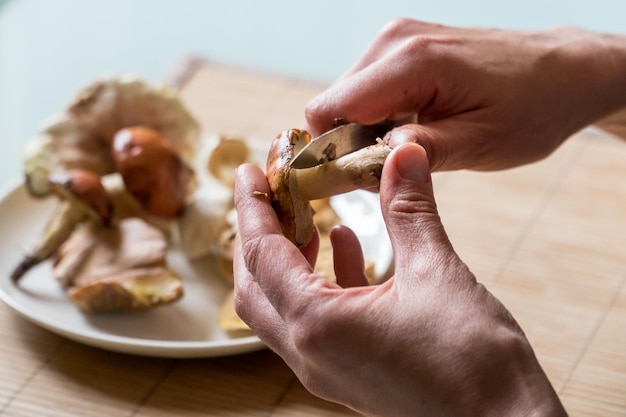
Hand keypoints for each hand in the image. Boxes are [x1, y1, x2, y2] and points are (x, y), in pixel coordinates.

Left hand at [233, 143, 566, 415]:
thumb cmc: (473, 362)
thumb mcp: (437, 273)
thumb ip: (410, 210)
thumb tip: (403, 154)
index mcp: (318, 325)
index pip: (262, 255)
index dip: (253, 207)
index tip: (249, 171)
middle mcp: (310, 353)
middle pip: (256, 287)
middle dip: (258, 236)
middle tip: (273, 193)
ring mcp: (328, 368)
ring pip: (283, 306)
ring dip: (289, 259)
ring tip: (309, 216)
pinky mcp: (351, 373)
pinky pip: (319, 320)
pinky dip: (324, 280)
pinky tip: (349, 247)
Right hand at [305, 19, 625, 170]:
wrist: (565, 71)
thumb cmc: (533, 107)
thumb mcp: (482, 143)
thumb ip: (422, 153)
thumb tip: (367, 162)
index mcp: (411, 62)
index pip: (328, 110)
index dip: (328, 154)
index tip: (348, 184)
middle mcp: (395, 41)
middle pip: (333, 106)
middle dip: (349, 145)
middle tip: (389, 174)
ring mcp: (398, 39)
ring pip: (347, 99)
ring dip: (365, 133)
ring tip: (411, 149)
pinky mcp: (404, 46)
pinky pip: (368, 88)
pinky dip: (379, 116)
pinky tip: (413, 129)